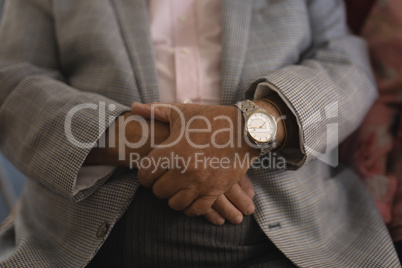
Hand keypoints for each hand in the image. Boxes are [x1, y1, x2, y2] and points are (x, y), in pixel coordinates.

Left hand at [85, 110, 255, 224]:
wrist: (245, 129)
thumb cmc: (210, 119)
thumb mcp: (182, 112)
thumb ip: (155, 111)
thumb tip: (133, 107)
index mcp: (173, 150)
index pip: (145, 174)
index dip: (144, 174)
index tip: (149, 171)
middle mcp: (185, 170)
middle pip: (158, 191)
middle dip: (158, 186)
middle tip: (163, 179)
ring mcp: (201, 182)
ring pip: (175, 203)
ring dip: (172, 197)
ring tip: (176, 188)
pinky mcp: (215, 190)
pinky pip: (196, 210)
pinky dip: (190, 208)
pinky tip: (189, 198)